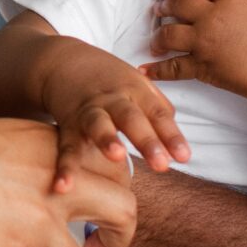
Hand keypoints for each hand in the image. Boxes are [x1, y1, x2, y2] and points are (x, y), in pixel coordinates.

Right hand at [33, 36, 189, 179]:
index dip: (171, 134)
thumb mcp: (137, 83)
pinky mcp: (68, 123)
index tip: (184, 156)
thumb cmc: (108, 78)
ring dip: (107, 139)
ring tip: (117, 156)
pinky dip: (65, 167)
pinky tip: (64, 186)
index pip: (158, 113)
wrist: (63, 60)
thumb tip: (175, 141)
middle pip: (131, 118)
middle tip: (161, 165)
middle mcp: (112, 100)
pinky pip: (67, 146)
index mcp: (135, 91)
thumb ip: (158, 109)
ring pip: (98, 124)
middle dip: (147, 141)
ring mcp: (89, 111)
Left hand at [147, 0, 246, 101]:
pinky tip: (145, 70)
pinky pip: (172, 67)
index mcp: (231, 2)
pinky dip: (157, 70)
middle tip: (159, 8)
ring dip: (158, 36)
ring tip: (155, 39)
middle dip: (166, 6)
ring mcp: (202, 42)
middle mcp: (211, 18)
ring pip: (169, 33)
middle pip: (179, 5)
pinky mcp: (199, 65)